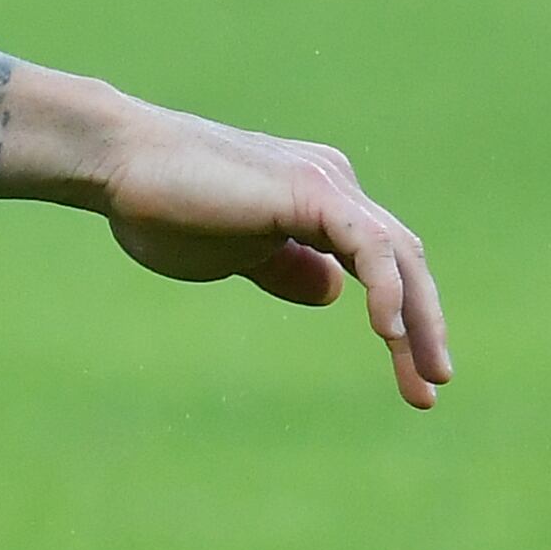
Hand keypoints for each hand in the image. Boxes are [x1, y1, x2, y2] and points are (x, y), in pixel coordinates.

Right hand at [95, 99, 452, 409]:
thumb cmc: (163, 207)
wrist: (119, 162)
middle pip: (403, 260)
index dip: (403, 317)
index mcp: (319, 200)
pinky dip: (386, 289)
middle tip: (431, 387)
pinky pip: (370, 244)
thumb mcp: (234, 256)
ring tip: (425, 376)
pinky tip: (390, 334)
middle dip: (423, 326)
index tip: (412, 376)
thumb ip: (285, 269)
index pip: (380, 262)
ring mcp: (327, 184)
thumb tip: (333, 294)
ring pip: (398, 256)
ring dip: (418, 320)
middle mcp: (334, 185)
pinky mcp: (311, 190)